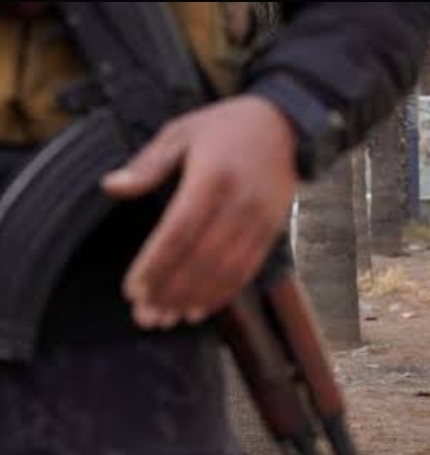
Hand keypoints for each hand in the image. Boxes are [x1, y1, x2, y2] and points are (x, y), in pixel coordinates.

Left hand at [103, 95, 298, 329]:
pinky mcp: (272, 232)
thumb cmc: (225, 127)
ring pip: (226, 271)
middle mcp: (240, 203)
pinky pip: (247, 271)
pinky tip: (200, 308)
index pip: (179, 231)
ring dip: (194, 299)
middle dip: (171, 292)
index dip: (156, 265)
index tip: (134, 291)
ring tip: (168, 318)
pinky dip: (223, 294)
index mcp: (212, 177)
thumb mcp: (181, 132)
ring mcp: (260, 221)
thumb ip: (147, 164)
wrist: (284, 126)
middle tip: (146, 317)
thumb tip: (111, 187)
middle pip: (202, 259)